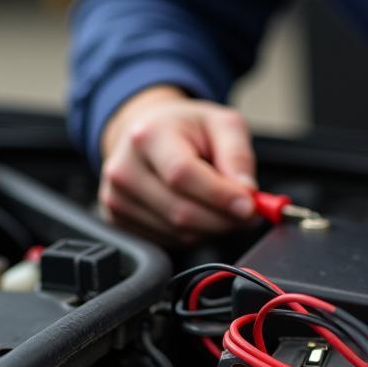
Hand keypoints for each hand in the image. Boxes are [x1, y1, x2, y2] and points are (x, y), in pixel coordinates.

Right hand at [98, 86, 257, 244]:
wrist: (148, 132)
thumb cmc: (187, 128)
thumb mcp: (223, 124)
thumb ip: (239, 156)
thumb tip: (247, 192)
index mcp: (148, 136)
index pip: (182, 175)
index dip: (219, 196)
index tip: (250, 205)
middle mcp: (125, 169)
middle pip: (180, 211)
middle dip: (224, 219)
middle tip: (249, 212)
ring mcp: (117, 198)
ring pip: (178, 233)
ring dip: (213, 228)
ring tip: (223, 206)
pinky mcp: (118, 220)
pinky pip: (169, 241)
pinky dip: (195, 234)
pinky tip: (201, 211)